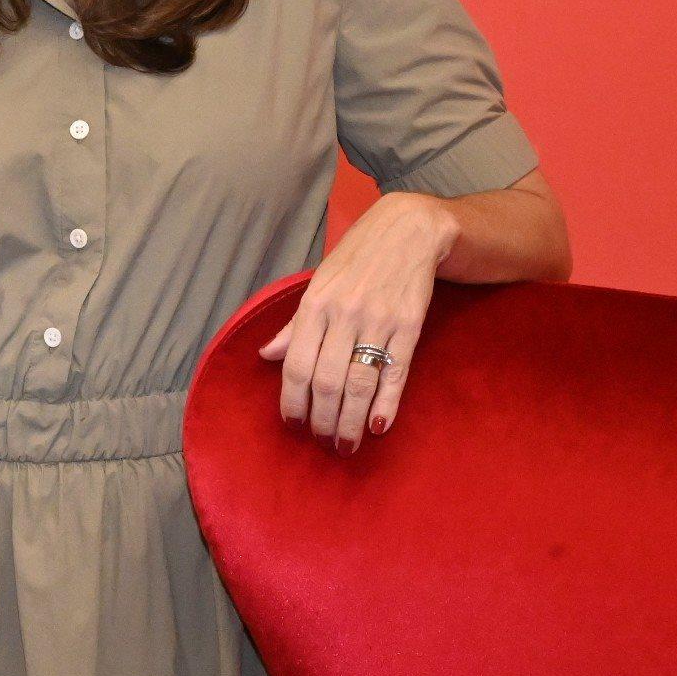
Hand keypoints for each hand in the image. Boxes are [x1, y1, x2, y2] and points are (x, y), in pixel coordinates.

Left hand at [258, 192, 456, 454]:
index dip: (292, 400)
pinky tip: (378, 426)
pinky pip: (396, 373)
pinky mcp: (410, 326)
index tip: (293, 424)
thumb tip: (266, 356)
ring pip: (359, 382)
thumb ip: (294, 326)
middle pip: (327, 381)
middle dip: (322, 419)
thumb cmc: (356, 260)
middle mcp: (344, 315)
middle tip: (322, 441)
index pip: (296, 364)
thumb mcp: (318, 285)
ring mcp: (378, 321)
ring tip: (346, 445)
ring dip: (351, 421)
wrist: (408, 230)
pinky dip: (386, 403)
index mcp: (315, 305)